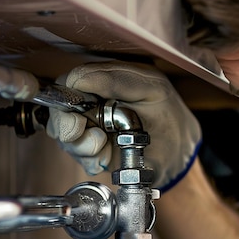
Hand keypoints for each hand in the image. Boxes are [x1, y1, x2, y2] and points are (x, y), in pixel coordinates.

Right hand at [46, 62, 201, 191]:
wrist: (180, 151)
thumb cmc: (169, 113)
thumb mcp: (151, 88)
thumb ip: (118, 79)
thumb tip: (80, 78)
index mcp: (103, 80)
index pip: (68, 83)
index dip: (68, 98)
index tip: (80, 112)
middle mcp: (91, 104)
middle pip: (59, 112)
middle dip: (70, 128)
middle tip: (94, 137)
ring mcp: (89, 129)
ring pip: (65, 137)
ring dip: (83, 147)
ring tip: (106, 147)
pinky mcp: (93, 153)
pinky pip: (79, 157)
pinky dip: (92, 160)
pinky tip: (108, 157)